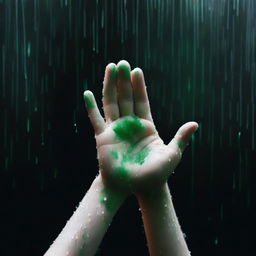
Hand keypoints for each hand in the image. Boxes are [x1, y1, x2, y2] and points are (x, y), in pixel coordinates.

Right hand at [84, 60, 197, 194]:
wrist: (136, 187)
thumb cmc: (155, 175)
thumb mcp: (171, 156)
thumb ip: (181, 138)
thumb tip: (195, 124)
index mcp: (146, 126)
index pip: (142, 101)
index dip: (139, 86)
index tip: (137, 71)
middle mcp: (130, 125)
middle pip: (126, 98)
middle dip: (124, 81)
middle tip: (123, 63)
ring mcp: (116, 130)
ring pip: (111, 103)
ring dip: (110, 86)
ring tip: (109, 69)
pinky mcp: (103, 138)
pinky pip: (96, 119)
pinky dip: (91, 107)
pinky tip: (87, 94)